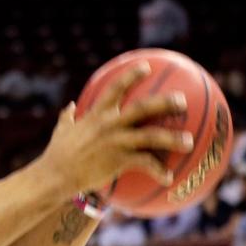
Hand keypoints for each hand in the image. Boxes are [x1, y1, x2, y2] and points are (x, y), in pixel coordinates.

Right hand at [40, 65, 192, 195]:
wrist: (56, 175)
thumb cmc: (57, 154)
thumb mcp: (61, 130)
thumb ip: (67, 117)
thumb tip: (69, 107)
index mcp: (97, 114)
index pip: (116, 87)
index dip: (132, 75)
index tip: (147, 67)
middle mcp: (110, 124)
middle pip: (143, 108)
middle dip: (165, 102)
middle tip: (183, 100)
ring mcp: (116, 142)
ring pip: (151, 136)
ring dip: (172, 138)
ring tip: (189, 141)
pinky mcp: (119, 161)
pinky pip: (144, 164)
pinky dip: (158, 171)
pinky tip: (169, 178)